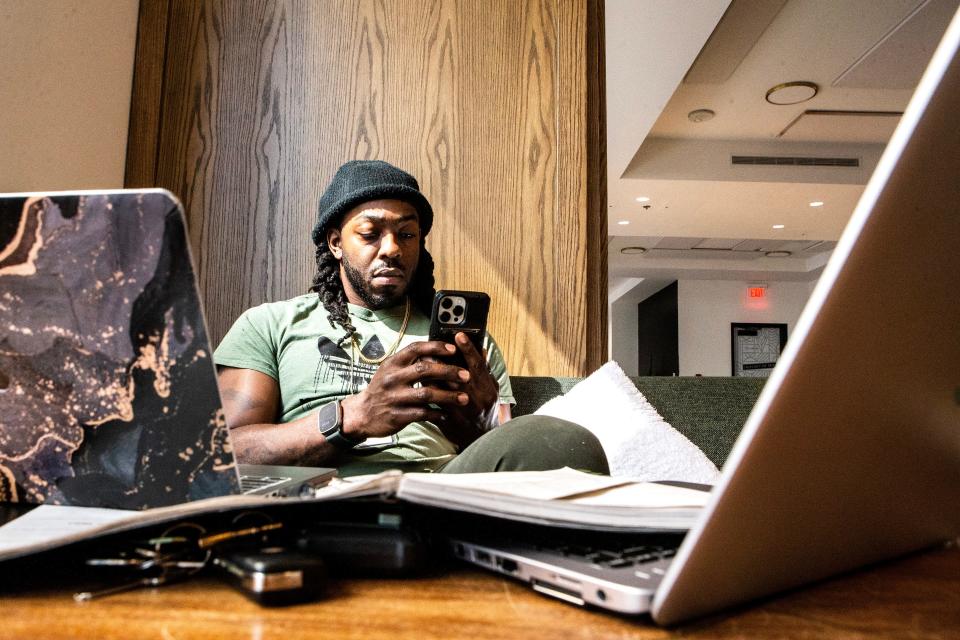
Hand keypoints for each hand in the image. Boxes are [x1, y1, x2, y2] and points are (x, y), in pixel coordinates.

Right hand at [340, 340, 470, 440]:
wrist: (362, 414)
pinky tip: (447, 414)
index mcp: (392, 363)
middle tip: (466, 375)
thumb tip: (437, 352)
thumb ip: (410, 362)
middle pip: (425, 370)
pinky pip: (422, 414)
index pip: (415, 349)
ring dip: (448, 396)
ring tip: (464, 398)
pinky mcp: (397, 416)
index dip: (436, 347)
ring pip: (426, 394)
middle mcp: (392, 378)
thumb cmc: (382, 389)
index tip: (454, 349)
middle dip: (449, 372)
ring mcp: (394, 398)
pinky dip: (436, 414)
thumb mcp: (390, 370)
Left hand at [426, 332, 499, 448]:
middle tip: (430, 349)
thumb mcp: (492, 389)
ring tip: (421, 363)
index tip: (459, 335)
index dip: (468, 349)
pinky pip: (434, 403)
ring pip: (441, 389)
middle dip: (441, 361)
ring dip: (429, 375)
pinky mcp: (449, 421)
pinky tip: (419, 384)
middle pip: (455, 375)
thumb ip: (485, 370)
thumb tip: (482, 349)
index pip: (477, 365)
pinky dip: (426, 392)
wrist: (483, 438)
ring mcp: (461, 411)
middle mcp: (475, 399)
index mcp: (487, 388)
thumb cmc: (487, 410)